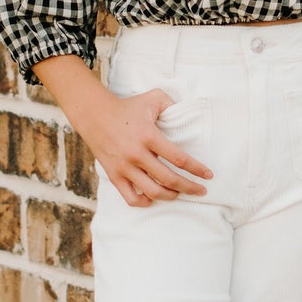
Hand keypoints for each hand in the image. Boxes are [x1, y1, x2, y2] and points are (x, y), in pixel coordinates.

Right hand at [81, 85, 212, 207]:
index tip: (208, 175)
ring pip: (152, 191)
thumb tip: (188, 113)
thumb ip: (172, 104)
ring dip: (170, 196)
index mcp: (149, 136)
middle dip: (189, 187)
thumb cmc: (126, 107)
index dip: (196, 169)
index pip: (178, 158)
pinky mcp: (114, 175)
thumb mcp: (152, 98)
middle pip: (169, 179)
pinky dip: (144, 202)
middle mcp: (137, 154)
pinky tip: (154, 199)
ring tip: (179, 194)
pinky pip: (130, 198)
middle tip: (201, 190)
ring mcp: (124, 167)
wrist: (94, 115)